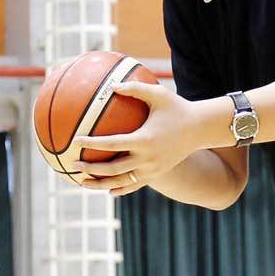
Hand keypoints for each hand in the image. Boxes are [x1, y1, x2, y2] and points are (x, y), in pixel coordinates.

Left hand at [74, 81, 212, 196]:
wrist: (201, 128)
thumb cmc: (177, 107)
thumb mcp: (158, 94)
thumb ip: (135, 88)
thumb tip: (111, 85)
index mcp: (145, 140)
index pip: (112, 144)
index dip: (92, 144)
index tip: (76, 141)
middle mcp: (148, 158)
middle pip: (113, 168)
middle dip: (92, 169)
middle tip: (74, 164)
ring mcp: (153, 169)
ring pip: (122, 182)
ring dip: (101, 184)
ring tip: (82, 183)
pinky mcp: (157, 174)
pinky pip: (135, 185)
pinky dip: (120, 189)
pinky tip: (107, 190)